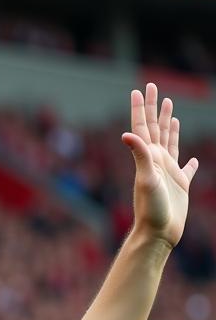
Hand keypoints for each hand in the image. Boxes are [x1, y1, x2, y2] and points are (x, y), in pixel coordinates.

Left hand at [122, 83, 198, 248]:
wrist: (158, 233)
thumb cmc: (150, 208)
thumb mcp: (146, 179)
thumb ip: (139, 155)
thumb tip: (126, 134)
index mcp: (148, 157)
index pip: (143, 127)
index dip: (142, 108)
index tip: (139, 89)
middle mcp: (157, 161)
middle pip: (156, 128)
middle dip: (155, 107)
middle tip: (153, 87)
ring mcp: (168, 172)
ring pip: (171, 141)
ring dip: (170, 124)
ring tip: (171, 109)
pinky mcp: (180, 185)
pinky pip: (187, 170)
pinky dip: (191, 163)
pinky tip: (193, 160)